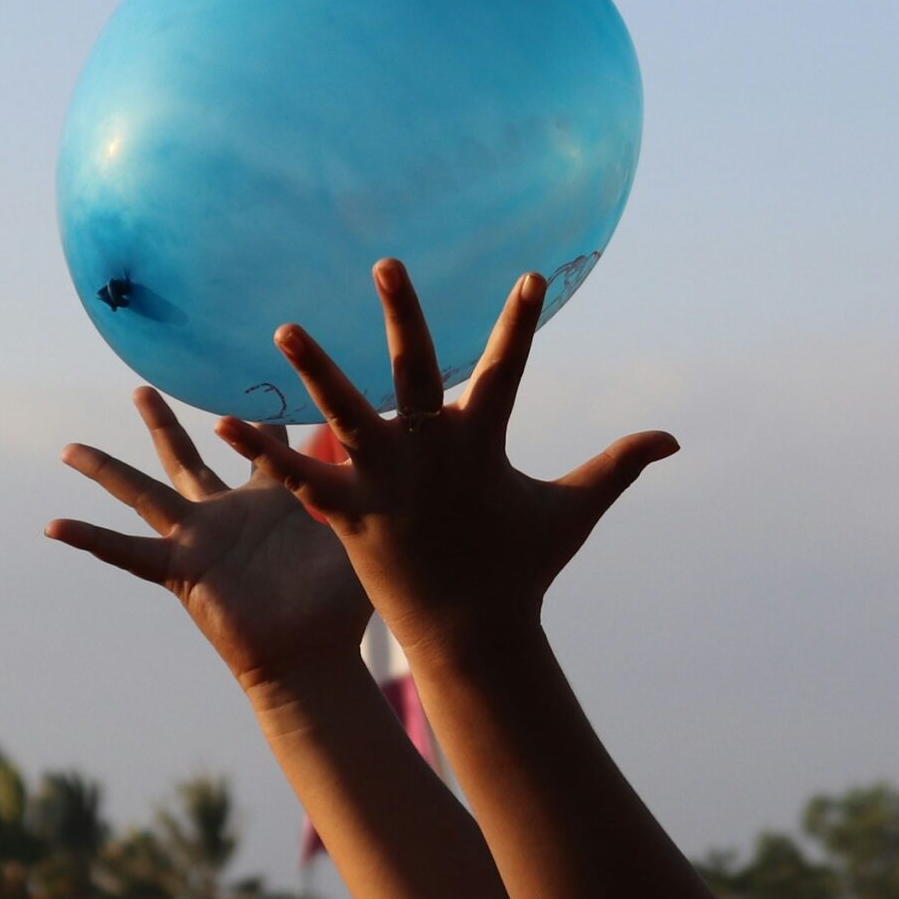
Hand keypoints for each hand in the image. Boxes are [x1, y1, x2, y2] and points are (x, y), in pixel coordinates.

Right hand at [45, 387, 372, 688]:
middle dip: (163, 424)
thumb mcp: (354, 527)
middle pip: (186, 456)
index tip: (256, 379)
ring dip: (106, 470)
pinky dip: (92, 541)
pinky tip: (54, 525)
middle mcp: (226, 515)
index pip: (261, 442)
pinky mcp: (182, 572)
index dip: (261, 414)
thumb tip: (409, 442)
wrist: (315, 656)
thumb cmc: (343, 603)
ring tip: (67, 447)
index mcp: (269, 498)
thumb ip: (364, 483)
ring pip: (142, 493)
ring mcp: (198, 542)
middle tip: (140, 387)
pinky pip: (129, 553)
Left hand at [210, 261, 675, 654]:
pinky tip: (223, 420)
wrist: (472, 635)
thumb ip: (617, 466)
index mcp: (480, 442)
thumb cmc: (520, 567)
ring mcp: (388, 482)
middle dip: (403, 316)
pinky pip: (299, 476)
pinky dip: (264, 451)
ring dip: (315, 371)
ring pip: (346, 414)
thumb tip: (674, 440)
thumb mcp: (571, 511)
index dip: (520, 322)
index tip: (530, 275)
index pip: (507, 367)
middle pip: (415, 370)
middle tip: (386, 263)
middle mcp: (432, 452)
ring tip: (283, 327)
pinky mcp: (350, 513)